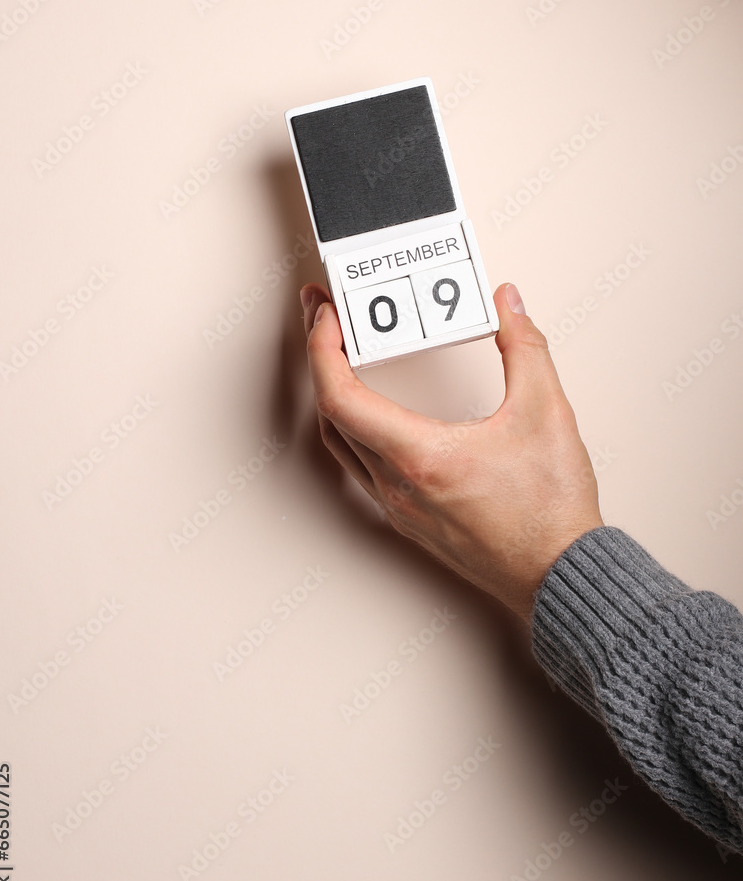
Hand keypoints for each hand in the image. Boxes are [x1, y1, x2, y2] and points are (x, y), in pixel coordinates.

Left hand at [300, 281, 602, 620]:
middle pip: (331, 415)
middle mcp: (397, 487)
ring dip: (335, 395)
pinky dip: (355, 428)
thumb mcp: (547, 414)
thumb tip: (509, 304)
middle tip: (324, 318)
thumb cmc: (550, 513)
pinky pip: (362, 468)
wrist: (559, 576)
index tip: (327, 314)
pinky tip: (373, 411)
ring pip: (342, 444)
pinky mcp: (409, 520)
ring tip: (341, 356)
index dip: (323, 348)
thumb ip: (524, 348)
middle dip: (321, 358)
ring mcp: (399, 508)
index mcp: (420, 459)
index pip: (340, 396)